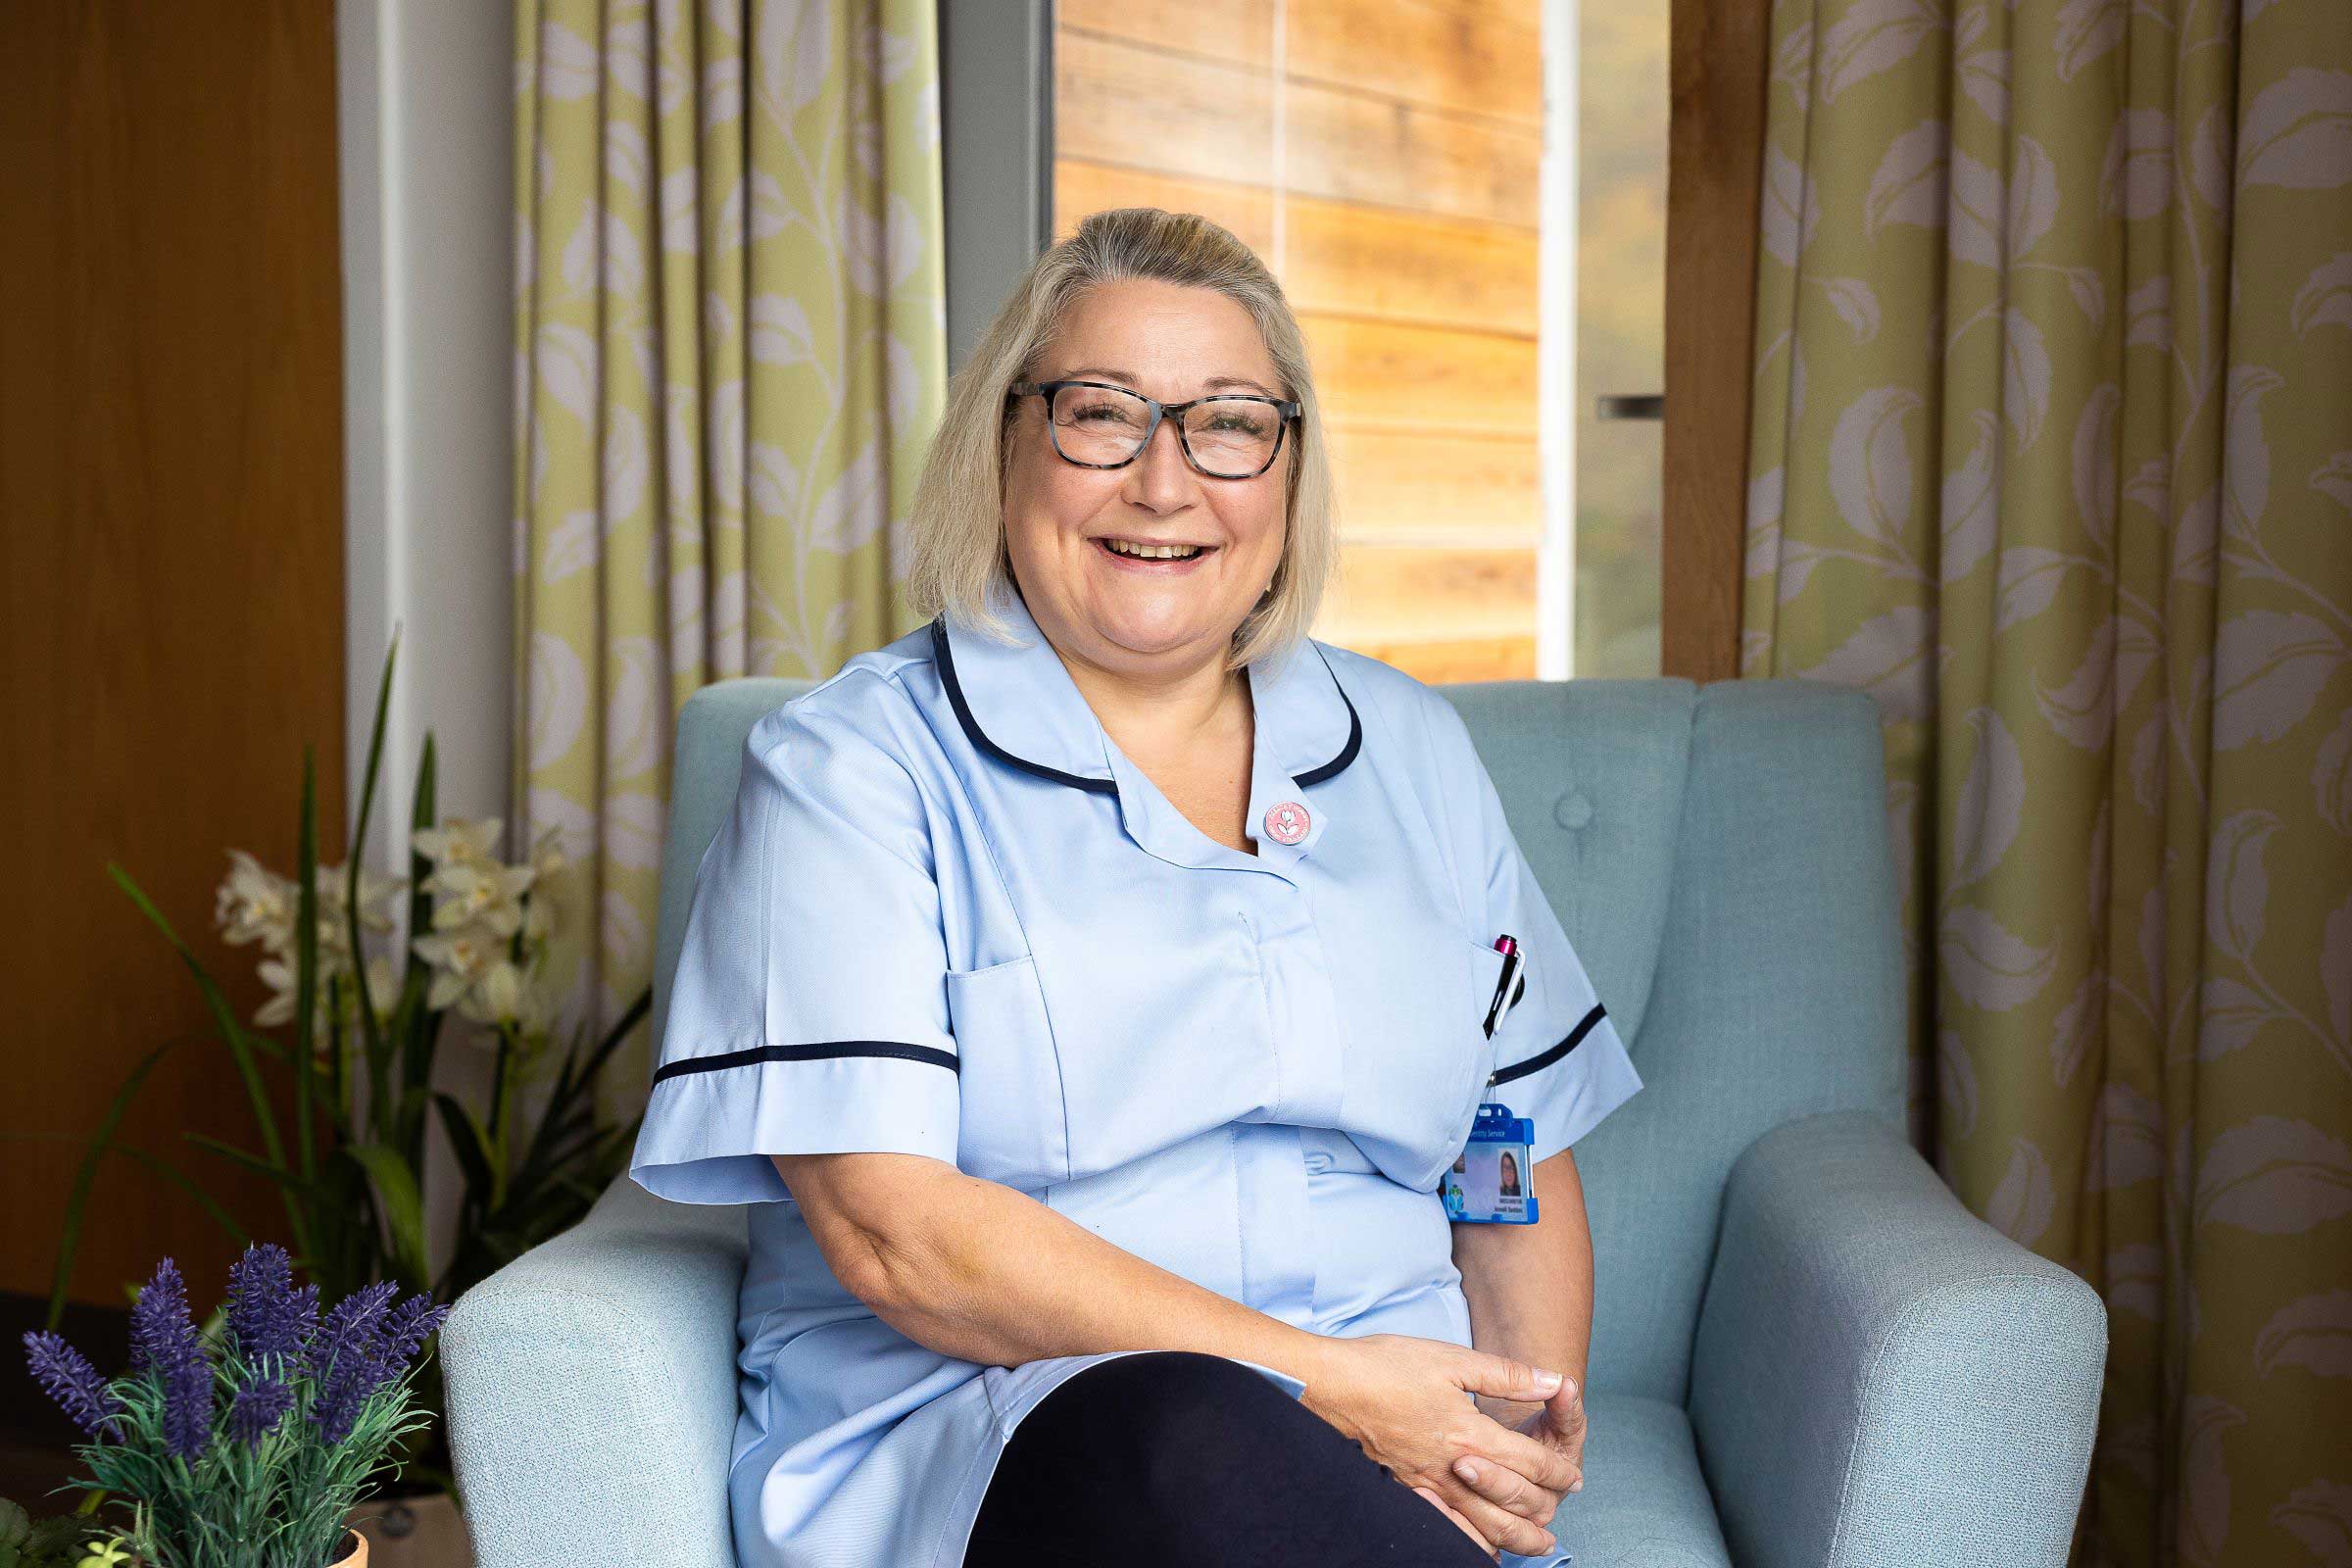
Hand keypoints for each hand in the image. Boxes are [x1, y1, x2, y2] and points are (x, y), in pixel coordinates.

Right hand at [1298, 1333, 1575, 1559]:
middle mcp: (1452, 1468)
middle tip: (1563, 1505)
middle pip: (1513, 1503)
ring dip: (1516, 1538)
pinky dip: (1470, 1542)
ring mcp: (1427, 1485)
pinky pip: (1447, 1529)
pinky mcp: (1406, 1489)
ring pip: (1483, 1527)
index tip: (1573, 1476)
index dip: (1558, 1471)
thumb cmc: (1386, 1366)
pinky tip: (1478, 1544)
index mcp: (1469, 1433)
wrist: (1327, 1386)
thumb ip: (1506, 1375)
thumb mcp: (1451, 1359)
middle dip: (1546, 1506)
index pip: (1530, 1463)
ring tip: (1537, 1544)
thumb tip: (1553, 1381)